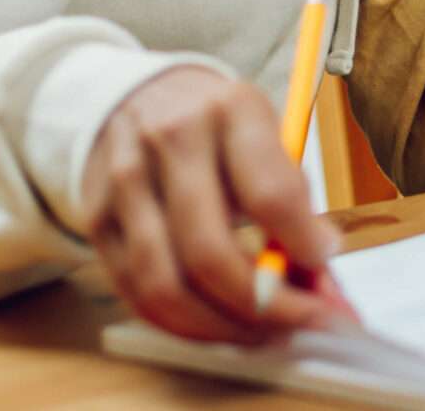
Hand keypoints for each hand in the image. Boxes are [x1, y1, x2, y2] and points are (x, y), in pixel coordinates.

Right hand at [80, 66, 345, 343]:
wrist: (140, 92)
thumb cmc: (221, 126)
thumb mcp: (268, 135)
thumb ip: (295, 204)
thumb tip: (323, 289)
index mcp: (231, 109)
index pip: (270, 195)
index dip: (302, 250)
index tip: (326, 283)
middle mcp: (172, 139)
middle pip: (210, 252)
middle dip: (262, 305)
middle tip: (299, 324)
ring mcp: (126, 179)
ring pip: (165, 285)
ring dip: (220, 327)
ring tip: (259, 333)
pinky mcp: (97, 216)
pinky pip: (135, 292)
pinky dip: (180, 325)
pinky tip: (214, 326)